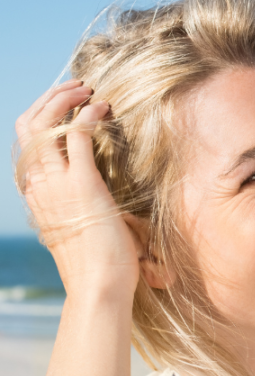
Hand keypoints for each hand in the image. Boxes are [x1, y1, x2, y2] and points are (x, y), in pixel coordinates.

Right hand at [15, 80, 142, 301]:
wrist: (100, 287)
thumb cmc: (100, 265)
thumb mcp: (83, 230)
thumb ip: (83, 209)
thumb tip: (108, 205)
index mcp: (36, 196)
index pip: (25, 145)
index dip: (43, 119)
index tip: (67, 107)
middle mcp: (38, 186)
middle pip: (27, 127)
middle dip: (50, 100)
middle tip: (77, 88)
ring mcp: (57, 184)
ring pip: (45, 125)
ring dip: (66, 100)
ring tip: (89, 89)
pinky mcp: (83, 184)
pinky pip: (78, 136)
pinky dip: (88, 115)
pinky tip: (104, 108)